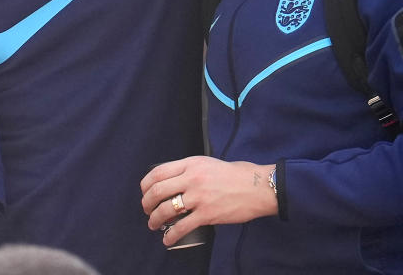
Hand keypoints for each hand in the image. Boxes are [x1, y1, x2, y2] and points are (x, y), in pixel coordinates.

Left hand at [140, 156, 276, 246]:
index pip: (158, 172)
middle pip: (157, 191)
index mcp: (192, 163)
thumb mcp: (209, 163)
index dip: (146, 184)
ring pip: (165, 210)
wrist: (257, 187)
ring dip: (155, 220)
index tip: (145, 192)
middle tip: (147, 210)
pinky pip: (182, 227)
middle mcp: (192, 178)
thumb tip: (173, 181)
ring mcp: (199, 197)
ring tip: (154, 224)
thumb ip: (191, 170)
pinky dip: (171, 235)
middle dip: (146, 204)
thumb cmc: (236, 174)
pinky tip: (168, 239)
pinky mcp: (207, 214)